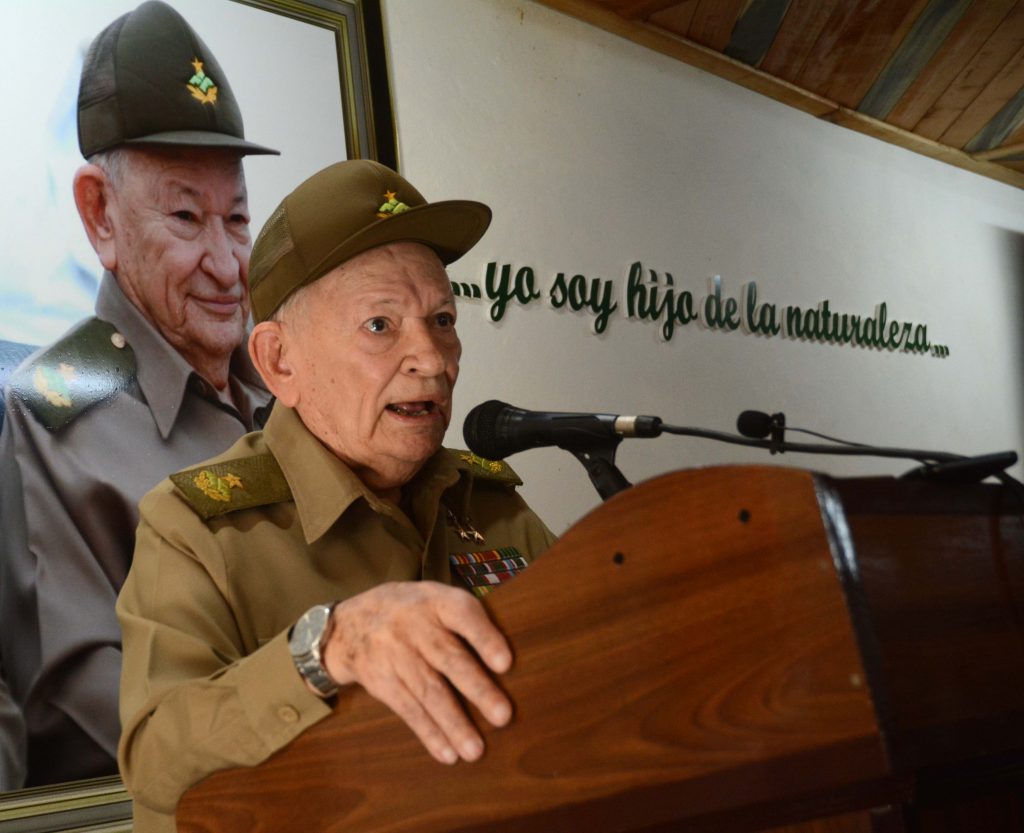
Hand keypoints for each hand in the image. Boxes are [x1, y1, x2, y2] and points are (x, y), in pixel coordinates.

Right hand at [321, 581, 512, 764]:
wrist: (348, 626)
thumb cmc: (411, 612)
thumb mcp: (432, 598)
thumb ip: (464, 619)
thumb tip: (509, 659)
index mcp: (435, 601)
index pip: (462, 614)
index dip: (484, 637)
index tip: (505, 663)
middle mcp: (413, 625)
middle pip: (448, 658)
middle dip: (477, 689)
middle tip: (503, 716)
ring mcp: (394, 654)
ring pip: (428, 691)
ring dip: (454, 723)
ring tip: (475, 750)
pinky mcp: (381, 681)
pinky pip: (408, 709)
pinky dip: (429, 733)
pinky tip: (448, 753)